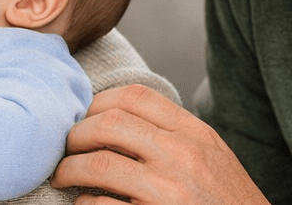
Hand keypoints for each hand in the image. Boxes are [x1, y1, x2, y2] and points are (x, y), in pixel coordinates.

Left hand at [50, 85, 269, 203]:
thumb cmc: (227, 202)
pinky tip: (86, 204)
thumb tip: (115, 116)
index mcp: (195, 134)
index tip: (86, 118)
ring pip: (96, 165)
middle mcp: (182, 156)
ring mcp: (167, 192)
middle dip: (76, 135)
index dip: (98, 102)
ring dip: (68, 169)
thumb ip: (173, 133)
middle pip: (108, 124)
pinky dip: (85, 204)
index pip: (135, 96)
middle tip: (66, 148)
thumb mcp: (210, 155)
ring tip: (63, 176)